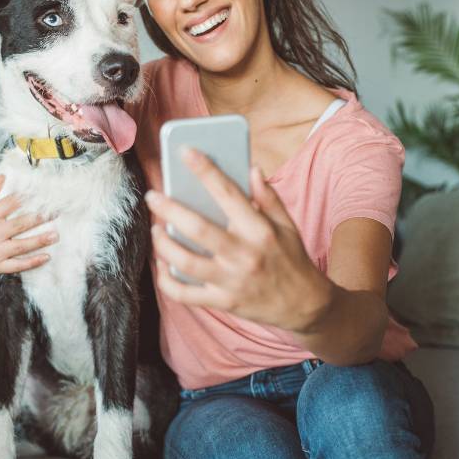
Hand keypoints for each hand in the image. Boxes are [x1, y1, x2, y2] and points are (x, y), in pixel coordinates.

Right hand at [0, 174, 59, 273]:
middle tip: (55, 214)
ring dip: (39, 240)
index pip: (10, 205)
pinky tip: (46, 257)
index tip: (43, 195)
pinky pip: (17, 265)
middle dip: (39, 219)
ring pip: (20, 246)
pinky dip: (32, 262)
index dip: (27, 198)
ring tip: (55, 235)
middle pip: (19, 225)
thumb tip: (2, 177)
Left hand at [146, 147, 334, 332]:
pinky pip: (185, 294)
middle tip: (153, 196)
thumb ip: (269, 197)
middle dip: (170, 210)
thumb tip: (252, 169)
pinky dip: (167, 280)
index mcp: (260, 230)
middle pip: (198, 229)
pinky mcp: (223, 302)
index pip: (228, 194)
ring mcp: (231, 281)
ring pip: (186, 262)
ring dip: (164, 244)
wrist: (305, 306)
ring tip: (156, 229)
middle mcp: (244, 255)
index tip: (186, 152)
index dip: (205, 171)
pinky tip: (162, 264)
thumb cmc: (292, 259)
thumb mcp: (288, 225)